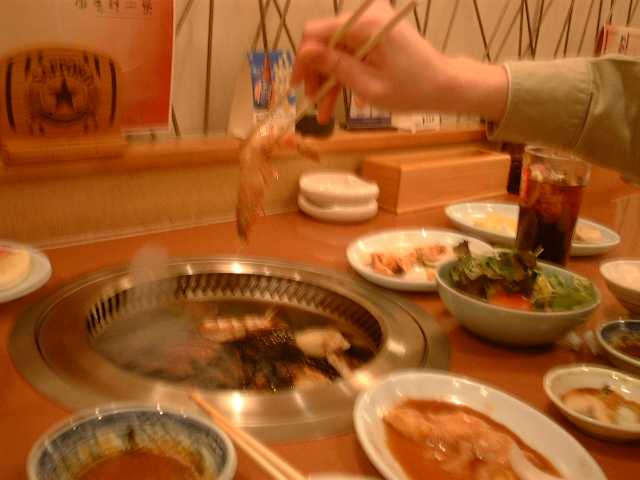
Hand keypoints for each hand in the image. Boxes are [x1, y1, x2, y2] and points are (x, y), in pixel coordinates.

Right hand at [291, 1, 507, 123]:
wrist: (445, 85)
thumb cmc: (412, 90)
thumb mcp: (368, 86)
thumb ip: (335, 67)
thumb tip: (304, 55)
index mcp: (364, 24)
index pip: (315, 34)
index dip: (303, 61)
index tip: (297, 88)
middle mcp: (366, 16)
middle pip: (324, 42)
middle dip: (317, 75)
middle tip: (313, 104)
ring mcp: (371, 23)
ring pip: (335, 50)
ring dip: (329, 80)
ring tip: (326, 113)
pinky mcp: (375, 33)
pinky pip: (350, 51)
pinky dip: (344, 74)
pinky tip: (344, 100)